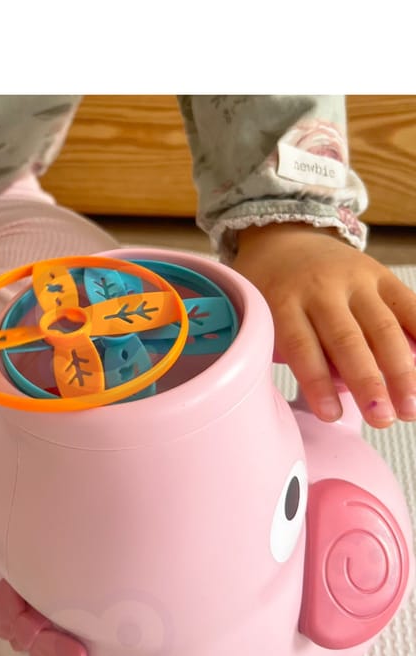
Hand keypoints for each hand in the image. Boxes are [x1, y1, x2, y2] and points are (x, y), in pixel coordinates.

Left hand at [233, 223, 415, 427]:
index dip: (318, 383)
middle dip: (368, 383)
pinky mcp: (381, 275)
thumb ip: (274, 347)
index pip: (302, 345)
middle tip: (383, 420)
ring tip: (410, 408)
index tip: (331, 416)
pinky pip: (408, 305)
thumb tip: (308, 394)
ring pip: (382, 327)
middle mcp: (321, 288)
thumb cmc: (268, 288)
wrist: (285, 236)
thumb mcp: (255, 312)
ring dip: (402, 370)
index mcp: (283, 301)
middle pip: (348, 340)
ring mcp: (356, 279)